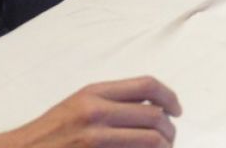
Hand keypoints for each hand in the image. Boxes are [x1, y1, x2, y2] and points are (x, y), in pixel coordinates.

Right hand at [0, 75, 180, 147]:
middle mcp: (96, 112)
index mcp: (94, 93)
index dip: (170, 97)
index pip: (147, 85)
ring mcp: (95, 139)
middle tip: (170, 139)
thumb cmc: (48, 133)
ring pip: (150, 141)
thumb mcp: (78, 105)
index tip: (177, 111)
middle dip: (169, 130)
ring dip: (163, 147)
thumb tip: (153, 106)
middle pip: (154, 116)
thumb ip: (112, 102)